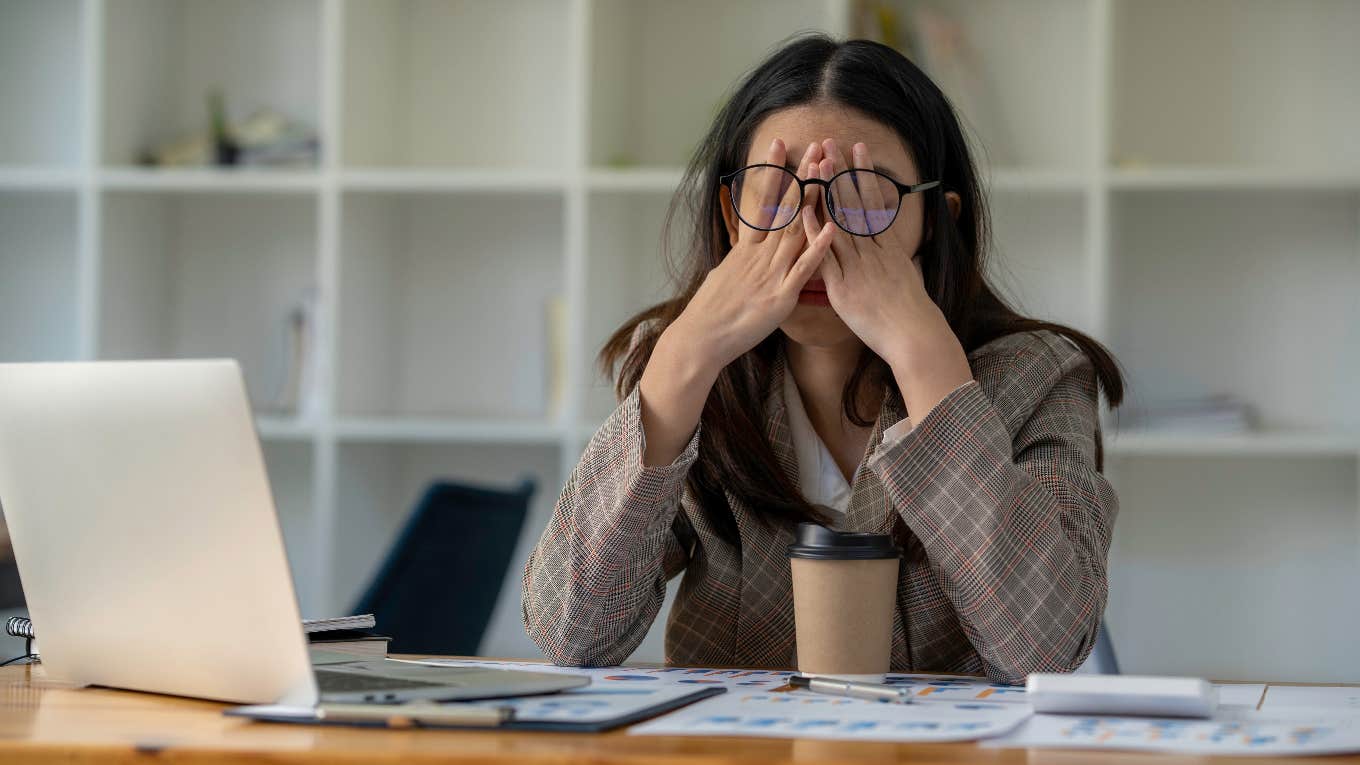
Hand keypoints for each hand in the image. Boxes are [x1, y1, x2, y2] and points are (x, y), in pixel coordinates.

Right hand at [669, 138, 835, 372]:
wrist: (701, 338)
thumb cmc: (711, 312)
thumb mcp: (724, 275)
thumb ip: (740, 260)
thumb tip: (743, 250)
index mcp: (747, 249)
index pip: (763, 202)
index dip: (773, 172)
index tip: (780, 145)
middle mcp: (759, 255)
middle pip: (785, 208)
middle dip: (802, 176)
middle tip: (815, 146)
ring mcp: (771, 273)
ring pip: (797, 230)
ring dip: (814, 200)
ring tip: (828, 172)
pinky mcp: (780, 296)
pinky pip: (803, 269)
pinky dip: (818, 248)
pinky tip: (832, 227)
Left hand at [804, 139, 971, 420]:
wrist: (913, 336)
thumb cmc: (911, 313)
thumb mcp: (908, 277)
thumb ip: (895, 258)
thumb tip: (892, 246)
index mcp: (888, 246)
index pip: (873, 202)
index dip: (863, 174)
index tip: (856, 150)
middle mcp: (872, 250)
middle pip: (855, 203)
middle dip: (842, 172)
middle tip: (831, 143)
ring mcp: (857, 265)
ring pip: (839, 220)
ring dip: (827, 190)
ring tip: (817, 162)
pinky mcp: (843, 285)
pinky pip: (825, 254)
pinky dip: (815, 231)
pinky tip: (804, 210)